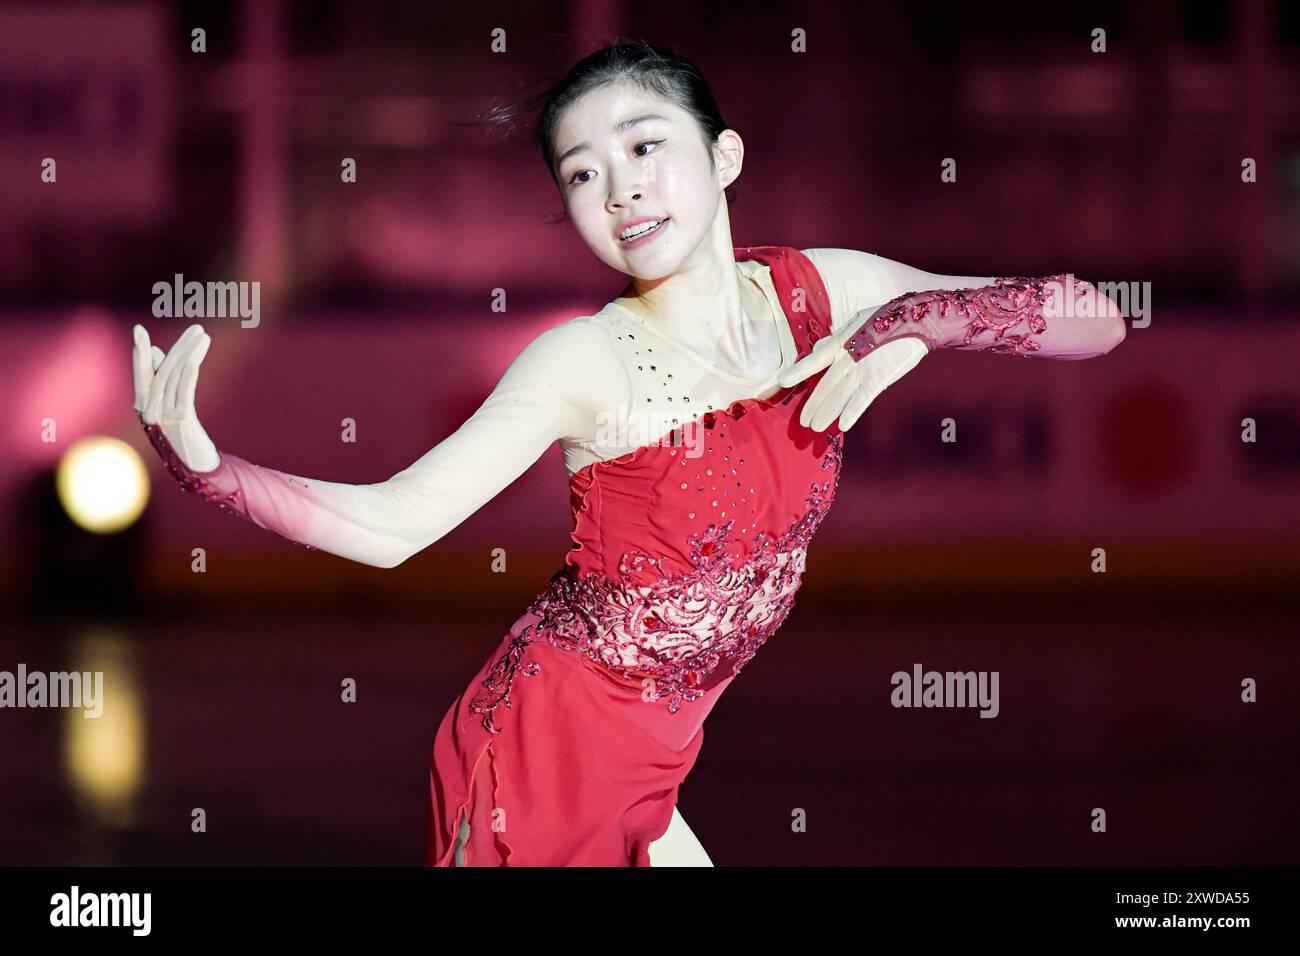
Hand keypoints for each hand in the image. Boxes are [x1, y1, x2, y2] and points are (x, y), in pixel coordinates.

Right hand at [132, 323, 220, 471]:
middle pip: (162, 372)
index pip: (141, 374)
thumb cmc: (183, 434)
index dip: (139, 352)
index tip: (138, 330)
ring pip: (174, 378)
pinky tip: (195, 358)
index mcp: (143, 406)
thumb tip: (156, 352)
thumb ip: (162, 380)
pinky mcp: (182, 421)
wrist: (196, 465)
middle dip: (179, 347)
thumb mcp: (170, 406)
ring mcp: (164, 416)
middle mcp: (149, 410)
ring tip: (204, 336)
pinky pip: (184, 392)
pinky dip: (188, 373)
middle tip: (196, 327)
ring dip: (190, 354)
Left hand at [777, 326, 927, 431]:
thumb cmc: (885, 320)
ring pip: (840, 395)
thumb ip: (836, 338)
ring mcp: (864, 369)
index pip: (815, 359)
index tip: (782, 381)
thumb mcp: (856, 322)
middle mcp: (849, 357)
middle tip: (804, 422)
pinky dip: (852, 412)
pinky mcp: (880, 378)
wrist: (917, 322)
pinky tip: (842, 425)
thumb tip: (817, 347)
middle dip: (813, 405)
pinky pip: (862, 399)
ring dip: (827, 413)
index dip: (798, 370)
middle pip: (826, 385)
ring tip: (816, 427)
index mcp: (842, 342)